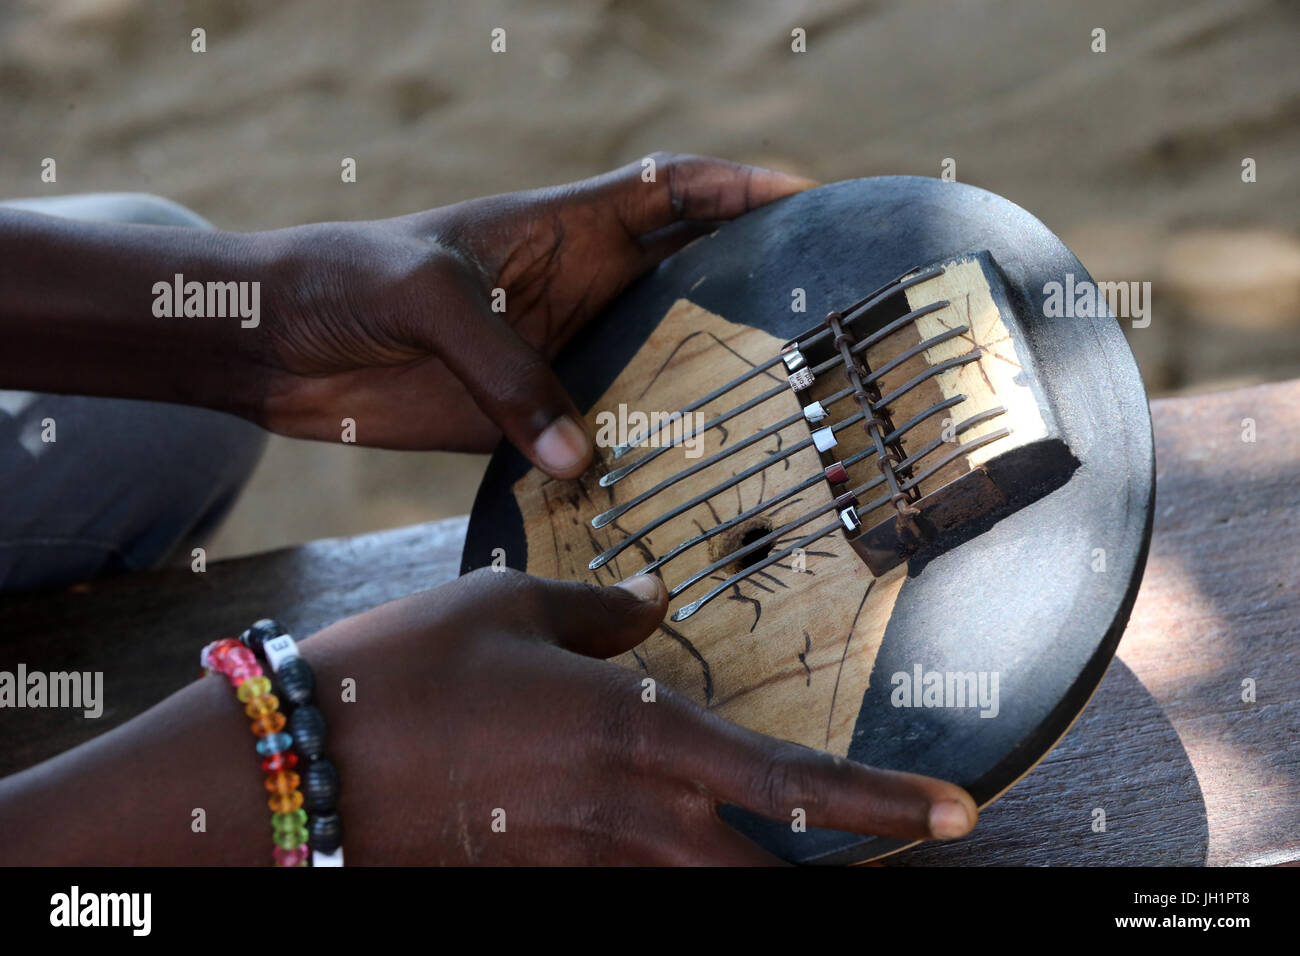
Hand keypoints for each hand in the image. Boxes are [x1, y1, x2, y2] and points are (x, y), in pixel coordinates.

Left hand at [255, 154, 816, 475]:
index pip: (669, 194)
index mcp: (560, 229)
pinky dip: (634, 463)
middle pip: (684, 288)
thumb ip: (505, 373)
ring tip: (776, 424)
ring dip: (702, 394)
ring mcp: (554, 360)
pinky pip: (597, 441)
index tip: (810, 201)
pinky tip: (675, 493)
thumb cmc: (343, 280)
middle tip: (822, 330)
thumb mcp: (427, 301)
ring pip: (650, 372)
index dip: (740, 191)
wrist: (272, 344)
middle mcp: (573, 292)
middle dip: (750, 298)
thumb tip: (583, 459)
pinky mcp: (523, 422)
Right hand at [304, 569, 977, 863]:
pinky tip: (667, 840)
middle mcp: (626, 817)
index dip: (883, 806)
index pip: (790, 783)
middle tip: (901, 851)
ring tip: (792, 850)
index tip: (958, 816)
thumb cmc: (405, 670)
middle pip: (766, 878)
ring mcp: (581, 865)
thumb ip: (601, 606)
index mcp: (635, 733)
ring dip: (756, 878)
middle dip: (843, 879)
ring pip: (702, 894)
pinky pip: (624, 890)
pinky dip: (666, 874)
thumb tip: (654, 600)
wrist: (296, 767)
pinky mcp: (535, 886)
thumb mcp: (509, 603)